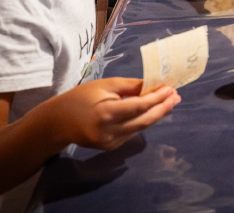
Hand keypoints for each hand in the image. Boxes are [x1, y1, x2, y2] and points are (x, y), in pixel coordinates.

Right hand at [48, 78, 178, 150]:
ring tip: (169, 101)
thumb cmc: (80, 98)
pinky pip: (131, 132)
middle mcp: (109, 131)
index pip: (140, 106)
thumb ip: (131, 86)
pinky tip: (149, 111)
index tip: (171, 89)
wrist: (57, 122)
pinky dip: (142, 121)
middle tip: (176, 96)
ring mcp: (110, 142)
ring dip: (156, 114)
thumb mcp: (105, 85)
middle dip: (163, 108)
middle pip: (145, 121)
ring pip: (140, 128)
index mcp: (107, 113)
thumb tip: (154, 85)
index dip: (158, 98)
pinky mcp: (110, 147)